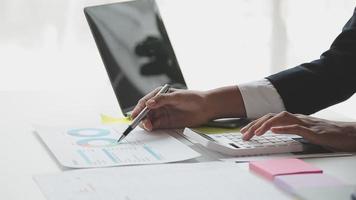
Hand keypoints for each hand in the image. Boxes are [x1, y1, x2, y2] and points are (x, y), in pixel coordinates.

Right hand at [131, 86, 245, 130]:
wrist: (206, 108)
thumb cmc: (193, 98)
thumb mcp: (177, 96)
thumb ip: (163, 99)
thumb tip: (149, 103)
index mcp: (159, 95)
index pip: (145, 102)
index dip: (138, 108)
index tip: (134, 115)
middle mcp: (159, 105)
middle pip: (145, 112)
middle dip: (141, 118)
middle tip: (143, 123)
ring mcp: (162, 114)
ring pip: (148, 120)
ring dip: (146, 123)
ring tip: (149, 127)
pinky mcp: (166, 123)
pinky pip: (155, 126)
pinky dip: (151, 128)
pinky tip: (151, 129)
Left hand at [240, 111, 355, 151]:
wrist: (347, 134)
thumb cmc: (326, 134)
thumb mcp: (303, 132)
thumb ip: (290, 130)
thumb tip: (274, 131)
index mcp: (293, 119)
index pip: (270, 118)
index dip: (256, 123)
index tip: (244, 131)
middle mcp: (296, 118)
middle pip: (271, 116)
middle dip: (255, 125)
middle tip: (244, 134)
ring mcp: (305, 123)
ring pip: (281, 118)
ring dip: (266, 125)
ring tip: (256, 133)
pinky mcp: (313, 131)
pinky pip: (297, 127)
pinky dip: (284, 128)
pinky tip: (274, 131)